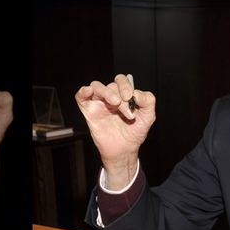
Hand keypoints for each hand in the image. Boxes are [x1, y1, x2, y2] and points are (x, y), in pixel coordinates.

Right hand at [75, 74, 156, 189]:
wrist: (124, 149)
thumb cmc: (134, 132)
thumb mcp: (148, 116)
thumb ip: (148, 101)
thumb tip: (137, 93)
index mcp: (123, 95)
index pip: (122, 81)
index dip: (126, 85)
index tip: (131, 97)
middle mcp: (110, 97)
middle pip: (111, 85)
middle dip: (121, 94)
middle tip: (128, 110)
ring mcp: (99, 103)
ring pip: (97, 86)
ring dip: (107, 92)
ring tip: (115, 103)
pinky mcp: (89, 111)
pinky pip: (81, 97)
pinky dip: (83, 91)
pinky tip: (88, 91)